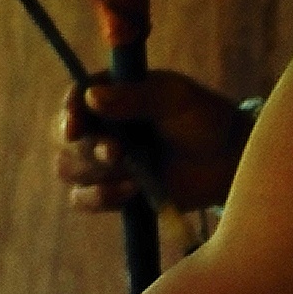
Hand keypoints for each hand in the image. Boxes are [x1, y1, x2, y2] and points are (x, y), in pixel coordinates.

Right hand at [57, 72, 248, 214]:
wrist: (228, 162)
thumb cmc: (204, 119)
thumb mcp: (175, 99)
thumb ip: (135, 97)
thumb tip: (90, 97)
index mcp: (111, 94)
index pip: (75, 99)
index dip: (68, 112)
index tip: (74, 126)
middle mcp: (101, 126)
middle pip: (64, 138)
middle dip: (86, 148)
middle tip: (116, 152)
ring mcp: (104, 161)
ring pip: (68, 169)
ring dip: (93, 173)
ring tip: (131, 175)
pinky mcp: (112, 191)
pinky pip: (82, 200)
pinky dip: (100, 197)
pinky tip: (131, 192)